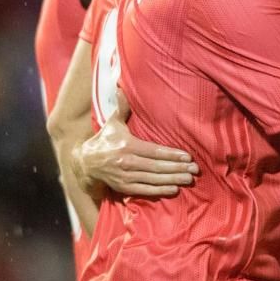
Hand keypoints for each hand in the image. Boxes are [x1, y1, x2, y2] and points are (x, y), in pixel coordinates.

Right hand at [73, 88, 196, 198]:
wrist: (84, 163)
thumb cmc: (104, 140)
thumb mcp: (112, 123)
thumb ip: (122, 108)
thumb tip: (121, 89)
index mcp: (127, 146)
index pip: (154, 151)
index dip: (171, 155)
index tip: (187, 157)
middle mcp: (126, 162)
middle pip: (156, 167)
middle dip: (177, 169)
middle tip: (195, 170)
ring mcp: (124, 176)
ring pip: (152, 179)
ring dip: (172, 180)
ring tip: (189, 179)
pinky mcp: (123, 187)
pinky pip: (144, 190)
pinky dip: (159, 191)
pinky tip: (174, 189)